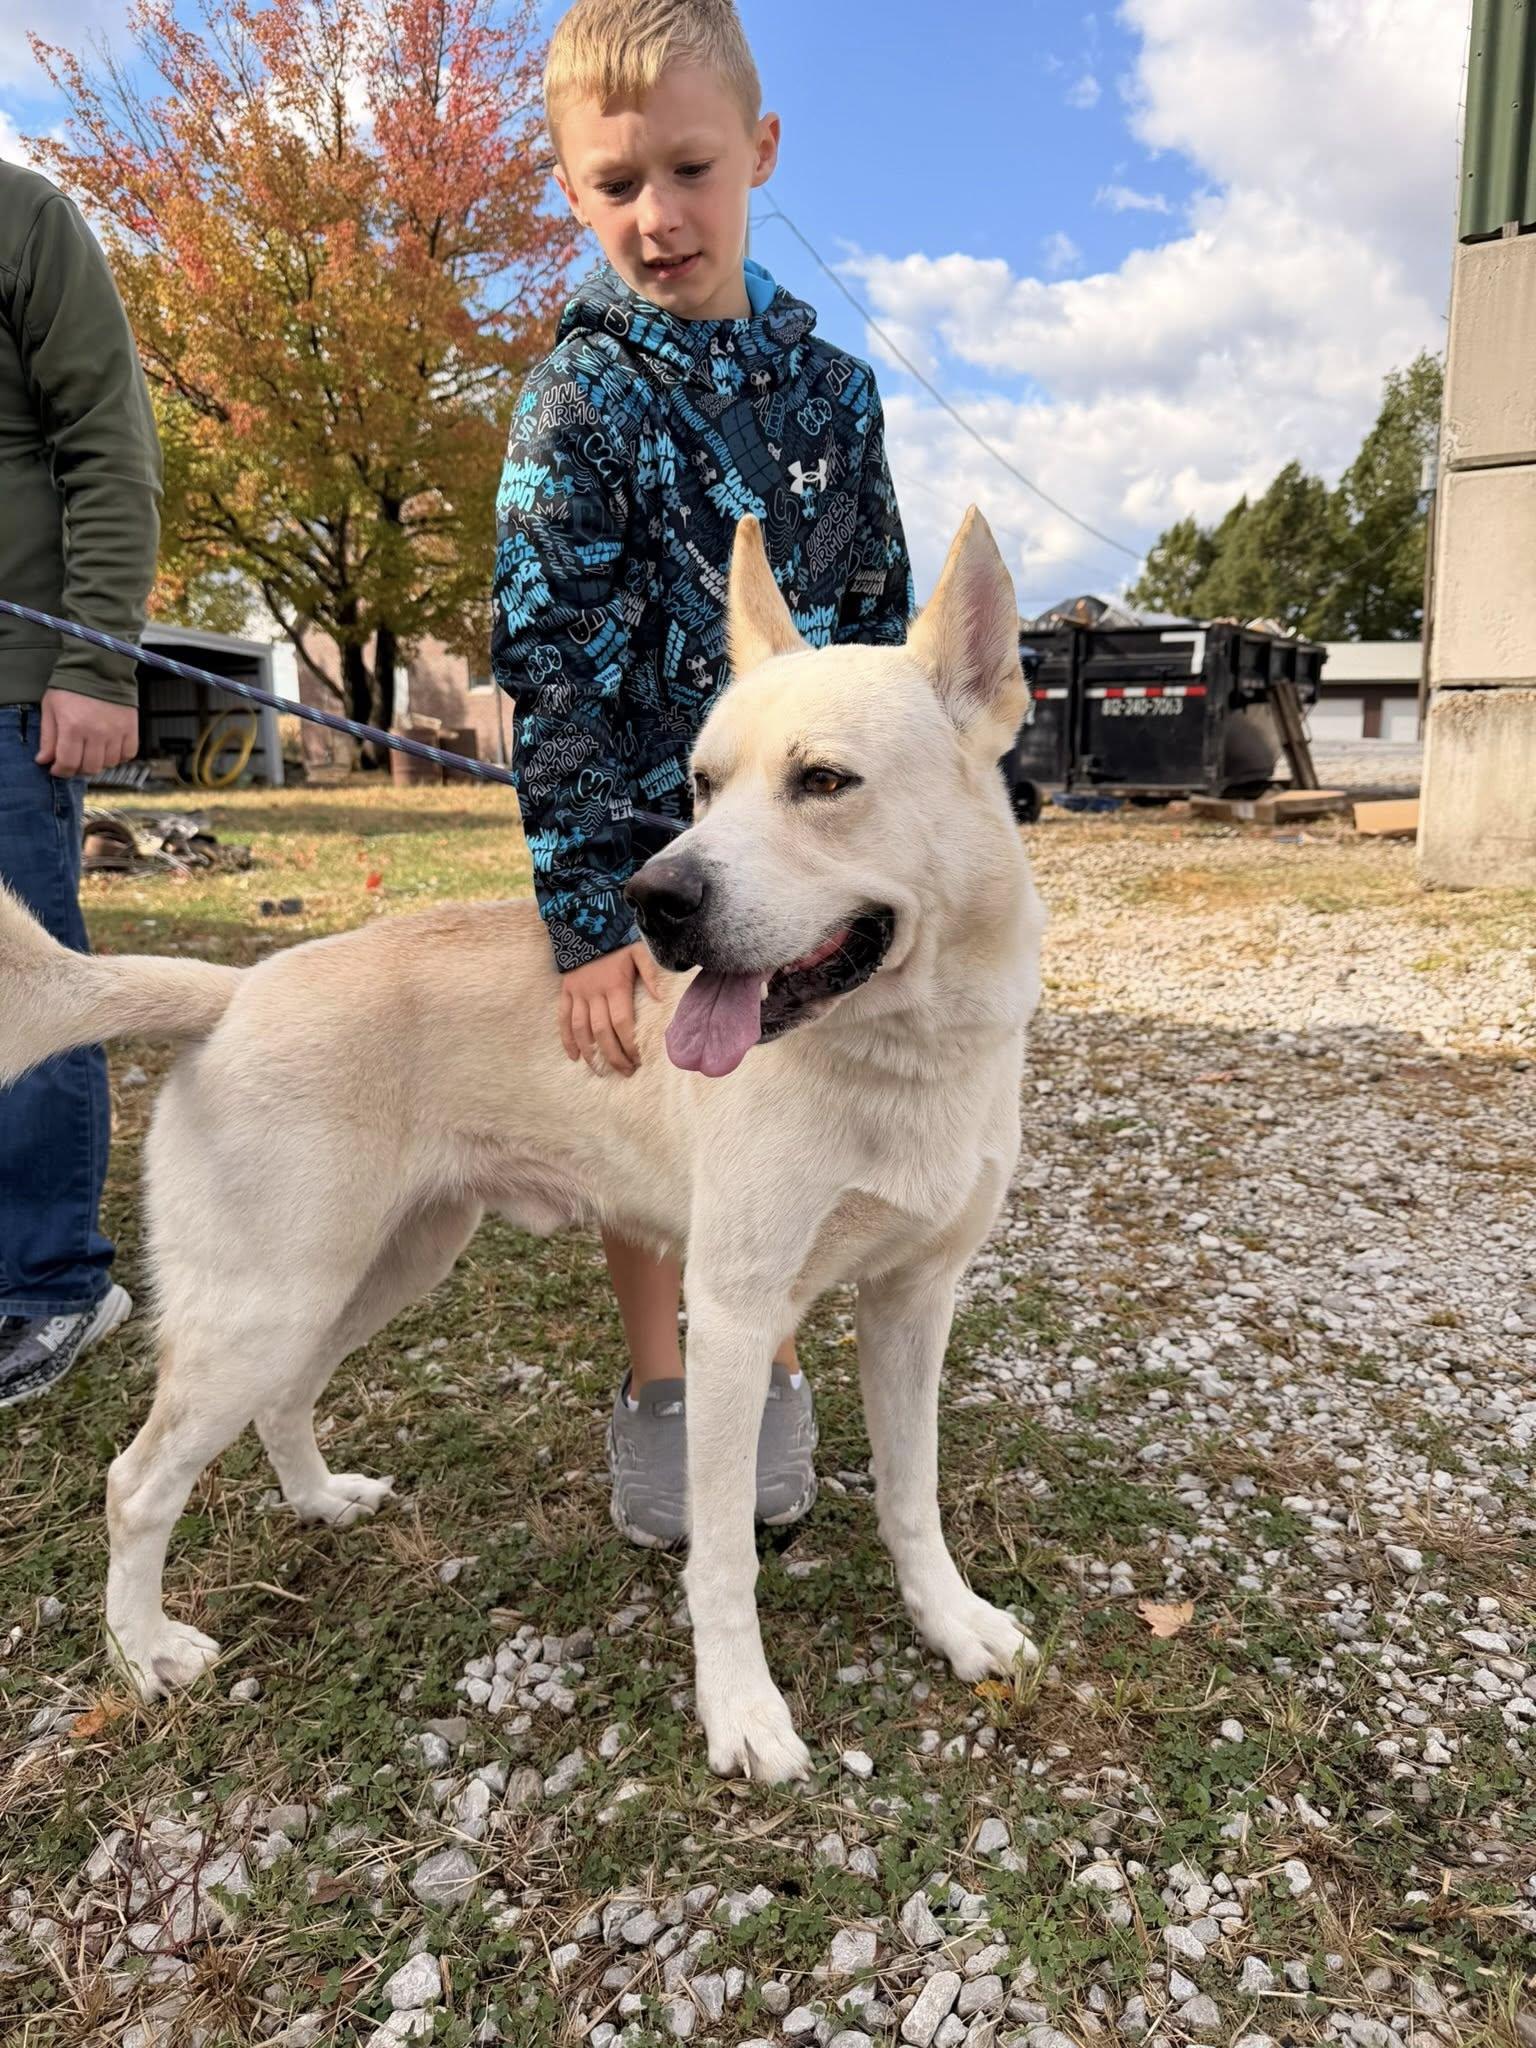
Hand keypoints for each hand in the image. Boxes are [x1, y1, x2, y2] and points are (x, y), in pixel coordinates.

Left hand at [36, 690, 138, 779]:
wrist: (99, 668)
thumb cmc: (72, 686)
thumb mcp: (51, 708)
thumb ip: (47, 737)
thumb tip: (44, 760)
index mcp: (72, 727)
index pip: (68, 763)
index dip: (61, 771)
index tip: (57, 769)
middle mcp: (96, 732)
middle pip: (90, 767)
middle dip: (78, 768)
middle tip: (74, 760)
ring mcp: (115, 732)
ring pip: (109, 764)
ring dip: (98, 762)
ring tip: (91, 752)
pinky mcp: (130, 729)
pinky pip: (127, 754)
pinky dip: (118, 756)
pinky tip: (109, 748)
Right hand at [560, 940, 663, 1076]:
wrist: (587, 920)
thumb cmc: (619, 940)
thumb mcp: (640, 951)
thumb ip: (651, 974)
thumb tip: (661, 999)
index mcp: (615, 986)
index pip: (622, 1024)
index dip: (629, 1045)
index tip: (638, 1060)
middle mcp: (595, 993)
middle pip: (602, 1032)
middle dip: (614, 1056)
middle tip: (625, 1072)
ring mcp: (578, 994)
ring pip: (581, 1030)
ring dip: (591, 1053)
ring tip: (600, 1070)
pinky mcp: (566, 991)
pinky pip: (563, 1018)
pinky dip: (566, 1039)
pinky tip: (573, 1056)